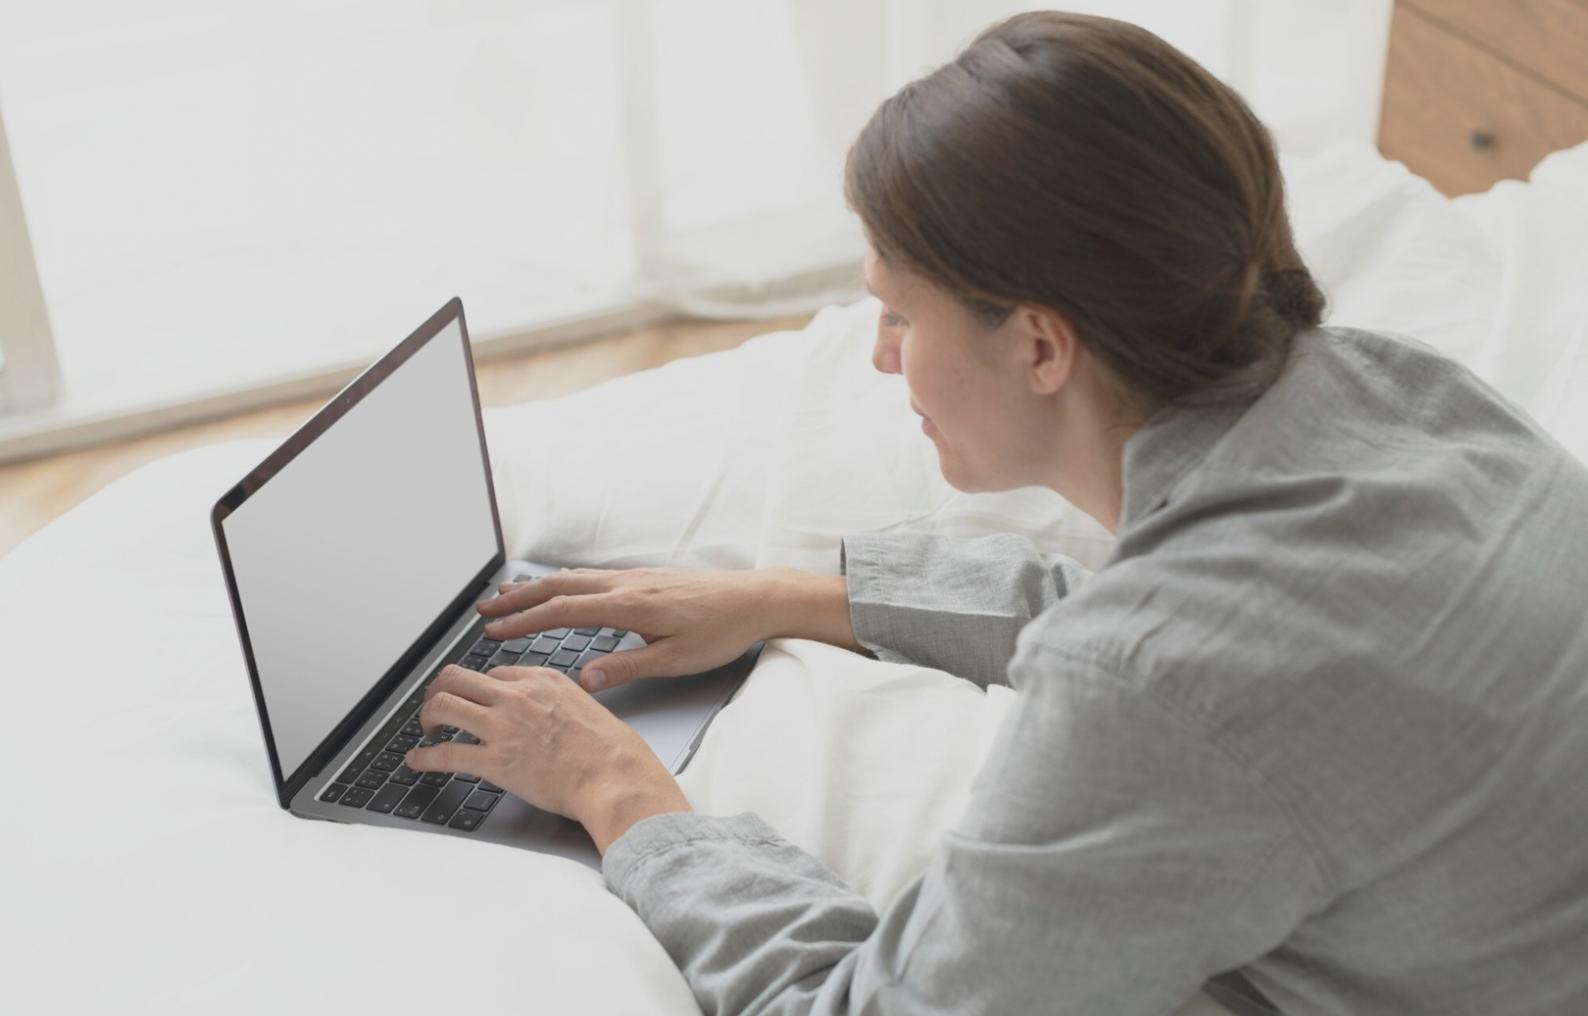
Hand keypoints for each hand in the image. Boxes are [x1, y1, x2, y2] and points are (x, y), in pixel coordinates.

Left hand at [403, 664, 688, 853]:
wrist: (615, 777)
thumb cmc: (610, 750)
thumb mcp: (584, 706)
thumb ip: (554, 702)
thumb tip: (540, 712)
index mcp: (541, 679)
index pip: (492, 673)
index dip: (476, 688)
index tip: (470, 698)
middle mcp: (517, 696)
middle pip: (457, 677)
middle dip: (439, 690)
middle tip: (436, 707)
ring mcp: (503, 727)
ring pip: (443, 705)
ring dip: (427, 718)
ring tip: (428, 730)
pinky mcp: (494, 761)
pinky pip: (445, 754)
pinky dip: (423, 757)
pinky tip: (418, 760)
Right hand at [477, 566, 778, 692]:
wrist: (755, 598)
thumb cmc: (721, 630)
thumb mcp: (675, 660)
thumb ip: (627, 667)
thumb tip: (584, 680)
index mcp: (629, 606)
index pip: (563, 612)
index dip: (524, 622)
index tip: (494, 632)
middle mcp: (625, 585)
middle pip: (558, 589)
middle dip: (516, 600)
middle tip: (483, 612)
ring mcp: (633, 578)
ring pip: (572, 579)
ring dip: (536, 588)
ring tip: (506, 596)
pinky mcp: (643, 578)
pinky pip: (591, 577)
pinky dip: (563, 582)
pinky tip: (558, 586)